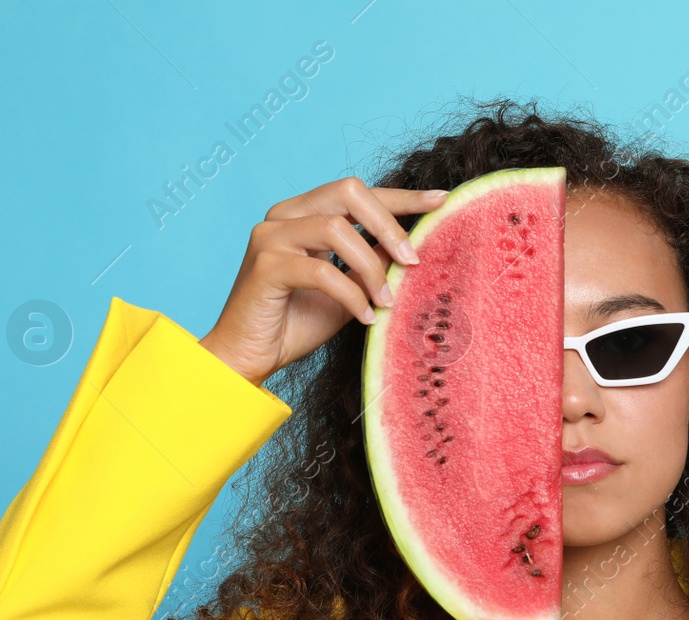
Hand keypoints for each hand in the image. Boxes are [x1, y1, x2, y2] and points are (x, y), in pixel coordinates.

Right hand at [198, 177, 449, 386]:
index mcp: (302, 214)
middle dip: (389, 224)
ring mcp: (270, 237)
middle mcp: (283, 216)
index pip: (357, 194)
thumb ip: (371, 265)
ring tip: (386, 301)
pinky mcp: (265, 267)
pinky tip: (365, 317)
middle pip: (348, 192)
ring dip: (371, 267)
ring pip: (336, 229)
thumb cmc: (294, 324)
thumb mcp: (348, 290)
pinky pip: (322, 271)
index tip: (440, 200)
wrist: (247, 358)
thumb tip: (412, 251)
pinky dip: (351, 294)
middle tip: (414, 261)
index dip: (401, 196)